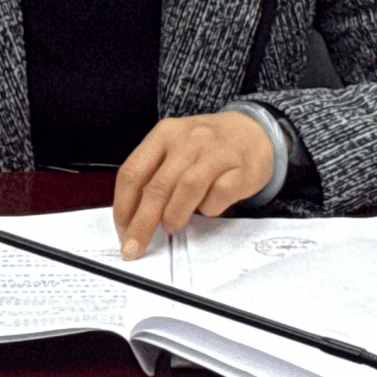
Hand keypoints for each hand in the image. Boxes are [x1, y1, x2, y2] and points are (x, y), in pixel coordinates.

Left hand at [112, 111, 274, 259]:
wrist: (254, 130)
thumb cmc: (209, 146)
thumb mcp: (175, 148)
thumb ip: (154, 174)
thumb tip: (132, 217)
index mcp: (165, 134)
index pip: (132, 172)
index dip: (123, 207)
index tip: (122, 230)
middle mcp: (188, 140)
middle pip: (156, 187)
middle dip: (142, 224)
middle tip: (135, 246)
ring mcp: (216, 153)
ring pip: (186, 189)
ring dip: (174, 215)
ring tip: (172, 226)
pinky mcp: (241, 169)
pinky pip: (220, 194)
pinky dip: (210, 208)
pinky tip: (207, 208)